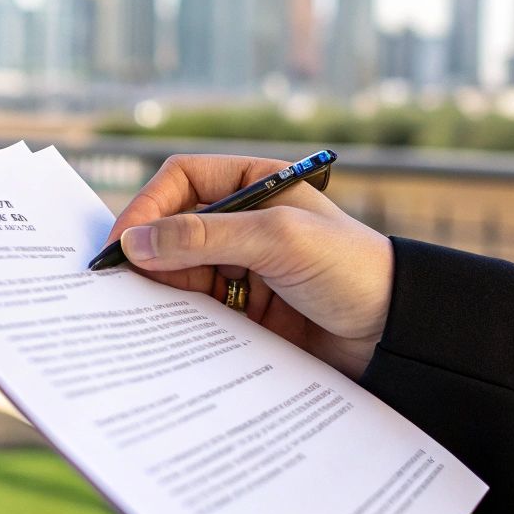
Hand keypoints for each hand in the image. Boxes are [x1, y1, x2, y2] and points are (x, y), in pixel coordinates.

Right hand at [103, 154, 392, 379]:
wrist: (397, 333)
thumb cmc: (351, 268)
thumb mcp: (278, 241)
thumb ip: (205, 238)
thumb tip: (135, 242)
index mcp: (255, 184)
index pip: (182, 180)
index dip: (147, 206)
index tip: (122, 244)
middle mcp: (246, 223)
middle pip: (174, 228)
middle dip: (147, 253)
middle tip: (115, 285)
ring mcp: (245, 267)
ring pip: (181, 272)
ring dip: (161, 290)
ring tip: (138, 312)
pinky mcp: (247, 311)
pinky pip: (199, 310)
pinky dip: (181, 319)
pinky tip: (168, 334)